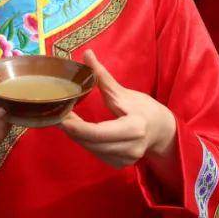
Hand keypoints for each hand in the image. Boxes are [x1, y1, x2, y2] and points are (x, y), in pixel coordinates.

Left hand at [59, 50, 176, 170]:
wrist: (161, 130)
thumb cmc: (144, 108)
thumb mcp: (125, 92)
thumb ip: (103, 76)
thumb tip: (87, 54)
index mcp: (134, 128)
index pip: (99, 132)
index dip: (78, 128)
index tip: (61, 117)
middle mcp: (130, 147)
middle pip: (92, 142)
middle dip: (73, 130)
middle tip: (57, 115)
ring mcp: (126, 159)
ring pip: (92, 149)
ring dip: (77, 136)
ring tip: (66, 120)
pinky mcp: (120, 164)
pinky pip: (97, 153)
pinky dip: (86, 142)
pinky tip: (80, 131)